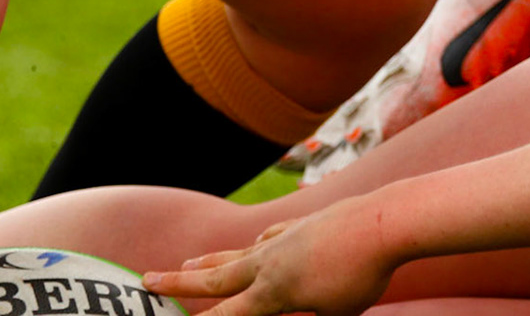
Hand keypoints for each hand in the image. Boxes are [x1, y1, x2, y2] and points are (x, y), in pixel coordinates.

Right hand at [145, 200, 399, 315]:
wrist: (382, 221)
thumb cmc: (361, 276)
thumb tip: (284, 312)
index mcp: (273, 292)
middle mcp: (268, 263)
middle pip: (214, 278)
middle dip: (179, 283)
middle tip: (146, 279)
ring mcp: (282, 240)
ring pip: (236, 254)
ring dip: (208, 263)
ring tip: (186, 264)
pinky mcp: (301, 226)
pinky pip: (268, 240)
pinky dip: (256, 248)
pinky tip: (257, 245)